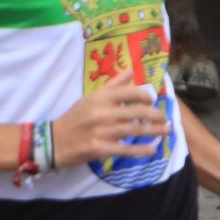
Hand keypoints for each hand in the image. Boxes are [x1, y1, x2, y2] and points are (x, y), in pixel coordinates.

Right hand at [51, 82, 170, 166]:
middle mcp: (103, 112)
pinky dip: (141, 150)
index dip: (147, 96)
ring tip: (167, 131)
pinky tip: (152, 150)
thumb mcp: (91, 97)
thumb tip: (132, 69)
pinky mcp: (99, 148)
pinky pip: (125, 149)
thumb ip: (113, 84)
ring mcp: (102, 131)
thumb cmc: (74, 118)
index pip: (132, 92)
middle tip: (165, 118)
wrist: (52, 142)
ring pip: (135, 130)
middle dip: (156, 115)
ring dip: (154, 131)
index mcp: (101, 98)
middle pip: (138, 112)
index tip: (152, 101)